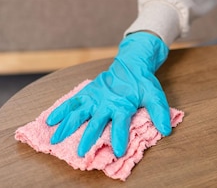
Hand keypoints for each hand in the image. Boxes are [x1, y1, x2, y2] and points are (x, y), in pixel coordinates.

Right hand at [46, 32, 170, 157]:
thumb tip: (166, 130)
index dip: (119, 137)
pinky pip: (72, 102)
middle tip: (80, 152)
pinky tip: (50, 120)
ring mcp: (94, 97)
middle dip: (88, 137)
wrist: (131, 63)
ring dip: (67, 126)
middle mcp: (106, 102)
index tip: (117, 151)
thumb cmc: (142, 83)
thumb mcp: (155, 95)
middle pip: (95, 122)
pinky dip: (60, 110)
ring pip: (78, 113)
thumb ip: (159, 112)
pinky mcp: (87, 93)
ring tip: (55, 139)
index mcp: (123, 105)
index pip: (120, 123)